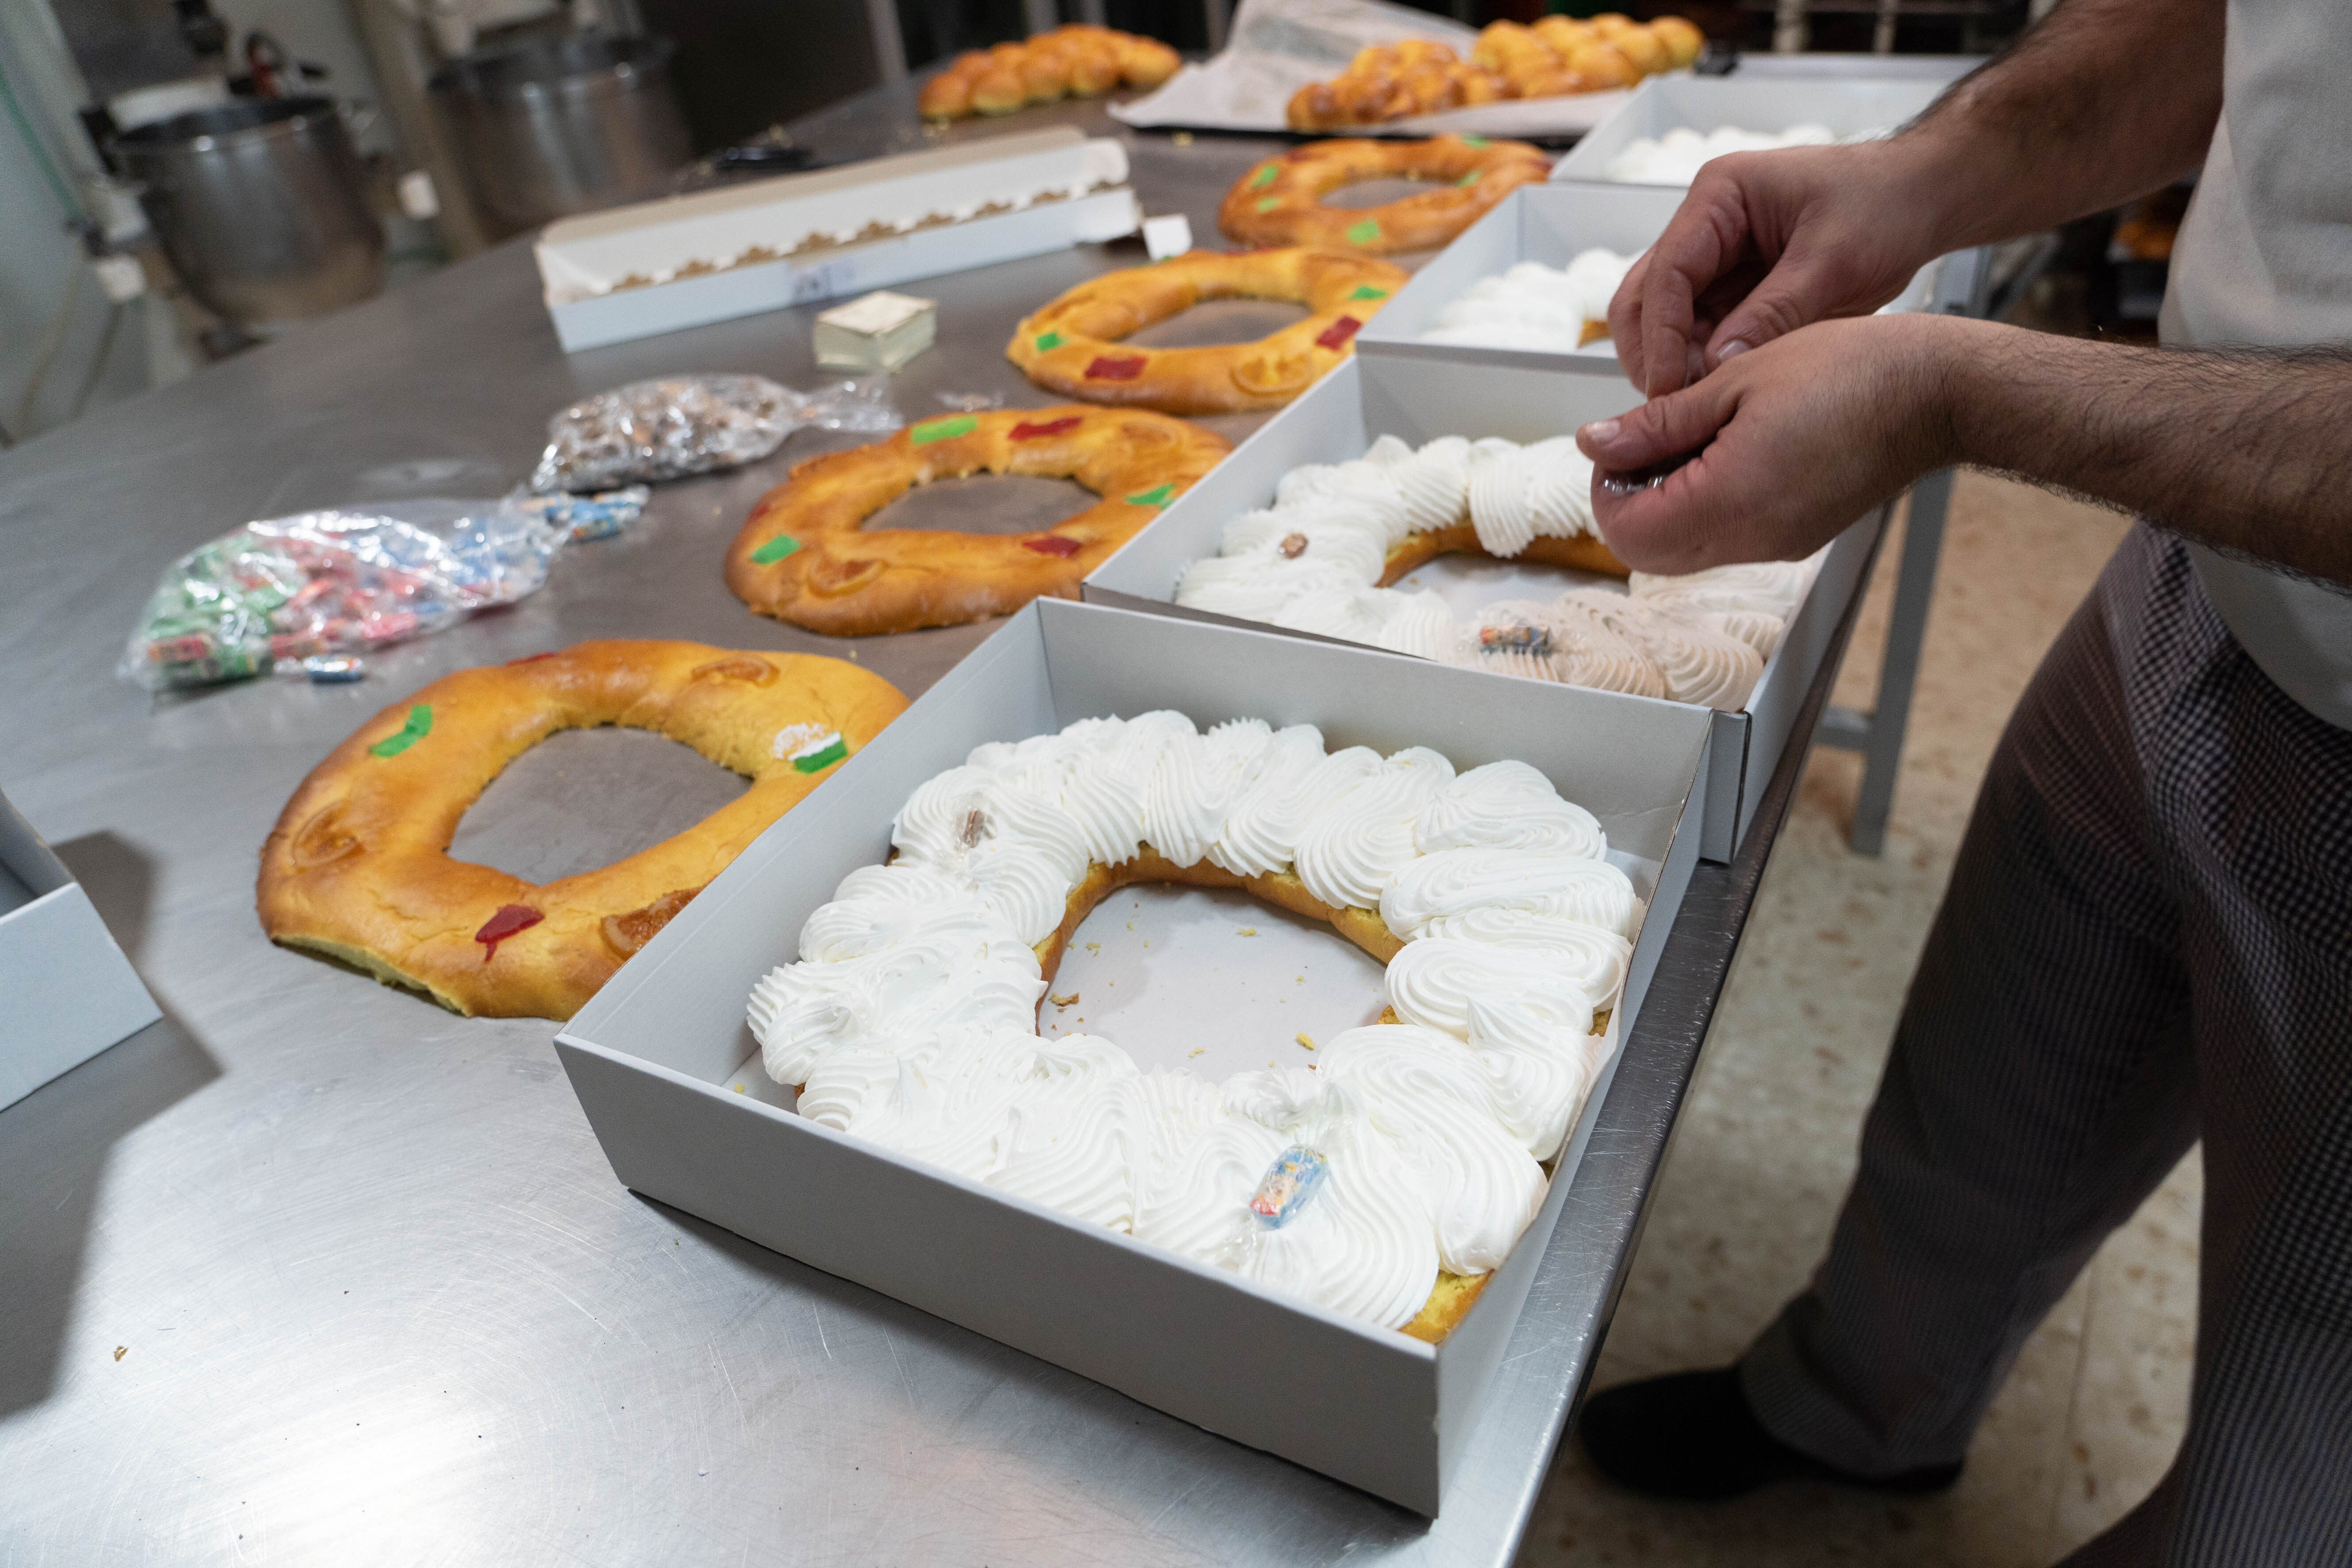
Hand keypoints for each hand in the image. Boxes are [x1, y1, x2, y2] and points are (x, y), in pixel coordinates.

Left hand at [1577, 315, 1966, 573]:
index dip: (1607, 486)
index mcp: (1728, 501)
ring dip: (1669, 502)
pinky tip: (1731, 448)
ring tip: (1696, 436)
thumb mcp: (1734, 380)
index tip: (1620, 442)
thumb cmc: (1847, 371)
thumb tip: (1595, 442)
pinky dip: (1707, 503)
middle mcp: (1750, 540)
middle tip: (1649, 440)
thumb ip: (1656, 422)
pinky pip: (1727, 538)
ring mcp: (1775, 545)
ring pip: (1686, 550)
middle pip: (1649, 553)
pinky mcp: (1795, 537)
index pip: (1626, 532)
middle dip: (1632, 499)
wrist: (1933, 392)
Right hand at [1610, 139, 1952, 396]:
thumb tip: (1719, 365)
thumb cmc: (1886, 205)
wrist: (1922, 198)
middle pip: (1644, 296)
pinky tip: (1718, 392)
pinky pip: (1700, 332)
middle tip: (1672, 407)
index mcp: (1721, 195)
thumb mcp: (1834, 261)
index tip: (1669, 388)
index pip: (1667, 272)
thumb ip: (1775, 313)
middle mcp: (1706, 224)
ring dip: (1674, 364)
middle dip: (1652, 354)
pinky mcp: (1733, 286)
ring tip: (1697, 405)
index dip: (1661, 336)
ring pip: (1664, 320)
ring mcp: (1716, 256)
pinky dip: (1702, 364)